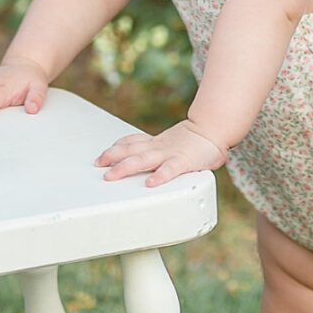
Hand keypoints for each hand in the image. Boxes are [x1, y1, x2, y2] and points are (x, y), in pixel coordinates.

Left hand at [95, 120, 226, 186]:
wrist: (213, 130)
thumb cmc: (192, 141)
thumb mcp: (168, 143)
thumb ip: (154, 150)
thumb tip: (138, 159)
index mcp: (155, 143)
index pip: (131, 142)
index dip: (115, 148)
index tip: (101, 156)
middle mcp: (158, 147)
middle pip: (131, 151)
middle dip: (113, 158)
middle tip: (99, 165)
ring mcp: (169, 154)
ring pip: (143, 160)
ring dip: (126, 167)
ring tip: (112, 175)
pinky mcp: (184, 162)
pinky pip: (170, 169)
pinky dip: (160, 176)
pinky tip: (151, 183)